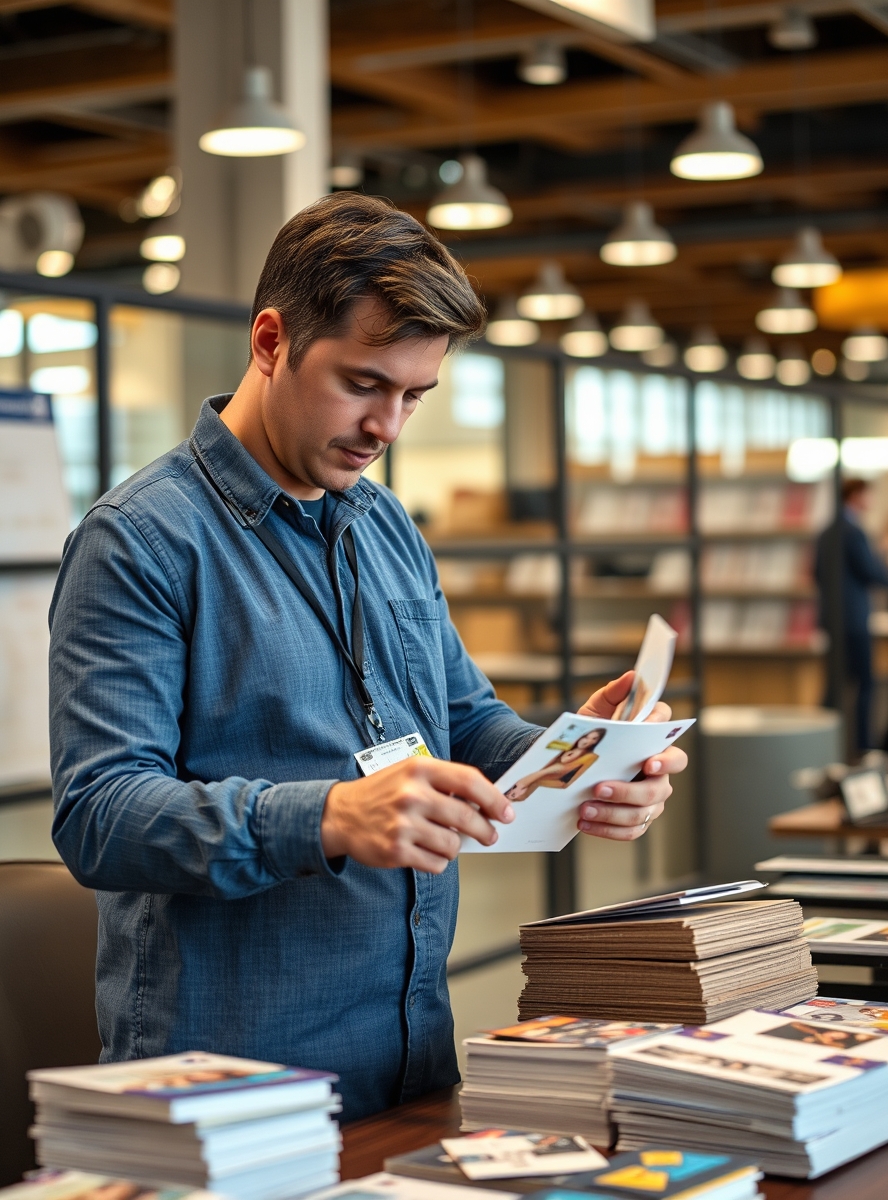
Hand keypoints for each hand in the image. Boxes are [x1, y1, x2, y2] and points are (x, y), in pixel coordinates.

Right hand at [322, 757, 513, 873]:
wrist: (339, 814)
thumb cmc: (382, 792)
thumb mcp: (410, 773)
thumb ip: (445, 782)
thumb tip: (488, 802)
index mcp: (419, 769)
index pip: (469, 781)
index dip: (494, 798)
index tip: (507, 811)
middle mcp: (411, 794)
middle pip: (467, 816)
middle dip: (485, 830)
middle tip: (490, 835)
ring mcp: (402, 824)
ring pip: (453, 844)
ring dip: (454, 847)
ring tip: (442, 840)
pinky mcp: (396, 850)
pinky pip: (436, 863)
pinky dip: (437, 861)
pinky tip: (425, 850)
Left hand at [574, 670, 687, 840]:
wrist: (571, 760)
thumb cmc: (593, 732)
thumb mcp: (595, 710)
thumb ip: (613, 693)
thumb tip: (632, 677)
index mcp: (654, 738)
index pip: (670, 739)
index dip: (664, 751)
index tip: (647, 759)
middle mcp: (660, 767)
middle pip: (660, 784)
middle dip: (630, 789)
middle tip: (600, 788)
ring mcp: (653, 794)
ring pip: (645, 810)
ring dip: (614, 812)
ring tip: (585, 809)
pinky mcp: (640, 816)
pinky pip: (632, 830)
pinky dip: (608, 829)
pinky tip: (585, 824)